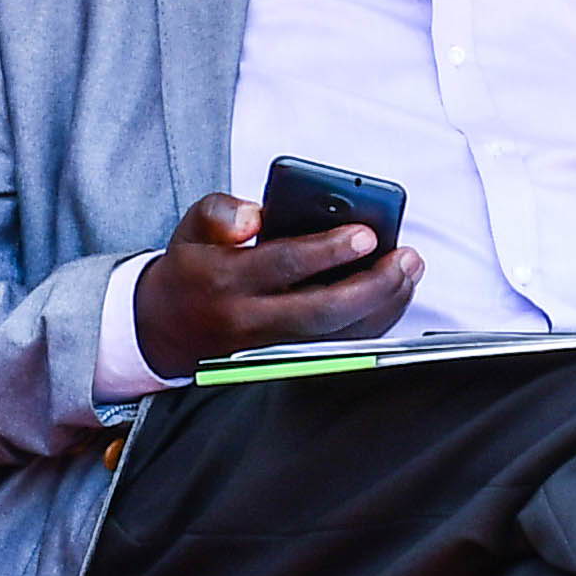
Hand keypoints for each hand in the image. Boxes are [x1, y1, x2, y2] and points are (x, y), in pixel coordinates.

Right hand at [132, 191, 417, 373]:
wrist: (165, 330)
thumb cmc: (192, 269)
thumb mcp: (192, 228)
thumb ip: (221, 212)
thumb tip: (254, 217)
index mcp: (223, 281)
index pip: (282, 265)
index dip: (328, 251)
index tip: (367, 235)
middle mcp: (248, 322)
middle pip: (321, 312)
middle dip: (372, 286)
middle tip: (406, 257)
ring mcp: (269, 350)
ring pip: (336, 338)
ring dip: (382, 307)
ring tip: (410, 271)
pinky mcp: (285, 363)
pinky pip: (337, 348)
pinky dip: (372, 323)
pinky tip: (394, 294)